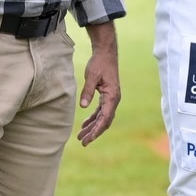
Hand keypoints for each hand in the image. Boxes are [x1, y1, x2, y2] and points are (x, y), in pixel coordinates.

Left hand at [77, 25, 119, 146]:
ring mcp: (111, 98)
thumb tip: (84, 107)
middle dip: (94, 132)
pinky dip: (93, 119)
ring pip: (103, 118)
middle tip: (83, 142)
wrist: (106, 53)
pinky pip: (101, 111)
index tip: (88, 139)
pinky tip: (85, 125)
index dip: (96, 130)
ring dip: (93, 127)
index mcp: (112, 96)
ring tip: (81, 136)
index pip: (105, 118)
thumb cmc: (99, 63)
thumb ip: (88, 91)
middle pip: (105, 121)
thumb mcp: (92, 76)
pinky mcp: (107, 96)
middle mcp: (114, 99)